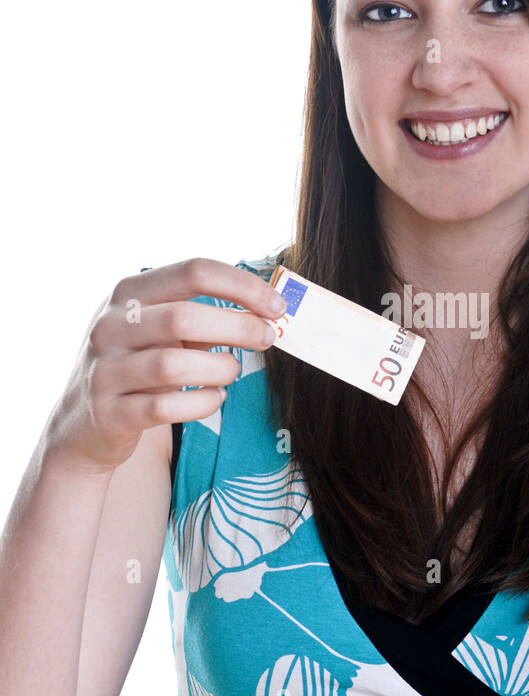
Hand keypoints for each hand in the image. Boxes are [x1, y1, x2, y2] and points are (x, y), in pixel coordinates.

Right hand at [45, 258, 283, 474]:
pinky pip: (165, 408)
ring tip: (232, 371)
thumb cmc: (139, 367)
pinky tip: (215, 398)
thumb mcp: (160, 332)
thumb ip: (203, 317)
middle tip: (267, 338)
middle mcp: (110, 325)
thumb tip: (267, 312)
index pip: (193, 271)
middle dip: (238, 327)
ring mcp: (105, 370)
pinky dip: (202, 403)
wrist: (83, 424)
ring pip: (173, 364)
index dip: (243, 286)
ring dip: (220, 368)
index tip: (277, 306)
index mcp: (128, 293)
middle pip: (185, 316)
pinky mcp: (109, 413)